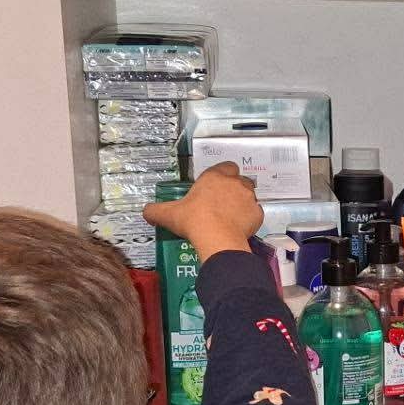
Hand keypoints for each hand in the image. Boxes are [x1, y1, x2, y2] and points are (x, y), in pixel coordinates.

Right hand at [142, 162, 258, 260]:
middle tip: (223, 203)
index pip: (226, 166)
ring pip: (249, 196)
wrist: (216, 238)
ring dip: (242, 203)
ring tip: (231, 217)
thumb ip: (155, 211)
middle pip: (240, 180)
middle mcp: (235, 183)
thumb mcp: (168, 214)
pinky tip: (239, 228)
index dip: (223, 175)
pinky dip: (249, 219)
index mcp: (215, 176)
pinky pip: (255, 213)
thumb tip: (145, 212)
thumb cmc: (192, 220)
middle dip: (234, 188)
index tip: (215, 187)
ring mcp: (249, 198)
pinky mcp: (258, 214)